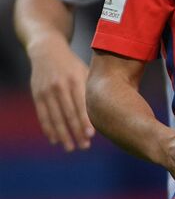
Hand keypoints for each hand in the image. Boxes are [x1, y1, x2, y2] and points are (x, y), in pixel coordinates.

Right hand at [26, 32, 94, 151]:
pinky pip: (43, 115)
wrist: (47, 50)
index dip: (85, 120)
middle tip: (84, 146)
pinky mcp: (37, 95)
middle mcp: (60, 86)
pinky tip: (54, 140)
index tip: (92, 135)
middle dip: (76, 132)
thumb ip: (94, 88)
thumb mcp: (86, 71)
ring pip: (55, 117)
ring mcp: (46, 91)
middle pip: (68, 113)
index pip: (81, 104)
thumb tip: (113, 106)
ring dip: (62, 134)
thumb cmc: (74, 64)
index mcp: (75, 80)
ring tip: (70, 147)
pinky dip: (48, 128)